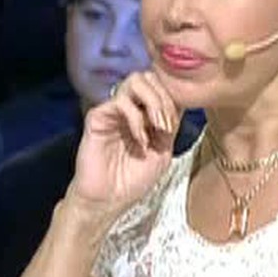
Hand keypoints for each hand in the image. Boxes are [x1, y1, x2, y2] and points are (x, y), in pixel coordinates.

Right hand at [70, 70, 180, 215]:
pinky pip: (120, 101)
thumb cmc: (133, 179)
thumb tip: (179, 103)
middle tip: (166, 125)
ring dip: (153, 102)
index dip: (173, 99)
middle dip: (165, 98)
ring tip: (157, 127)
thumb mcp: (163, 152)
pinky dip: (136, 118)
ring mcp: (113, 110)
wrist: (109, 199)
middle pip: (149, 76)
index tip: (174, 126)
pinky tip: (140, 139)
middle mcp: (130, 107)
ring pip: (135, 80)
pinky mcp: (98, 116)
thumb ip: (170, 126)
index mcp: (145, 113)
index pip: (162, 86)